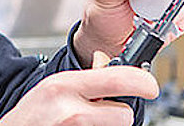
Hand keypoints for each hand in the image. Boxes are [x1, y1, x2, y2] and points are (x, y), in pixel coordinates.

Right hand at [0, 52, 158, 125]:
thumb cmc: (33, 112)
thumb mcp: (55, 85)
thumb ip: (86, 77)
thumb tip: (109, 64)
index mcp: (66, 86)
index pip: (118, 79)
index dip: (142, 82)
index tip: (150, 86)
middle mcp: (72, 111)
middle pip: (125, 114)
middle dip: (116, 113)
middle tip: (98, 111)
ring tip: (82, 122)